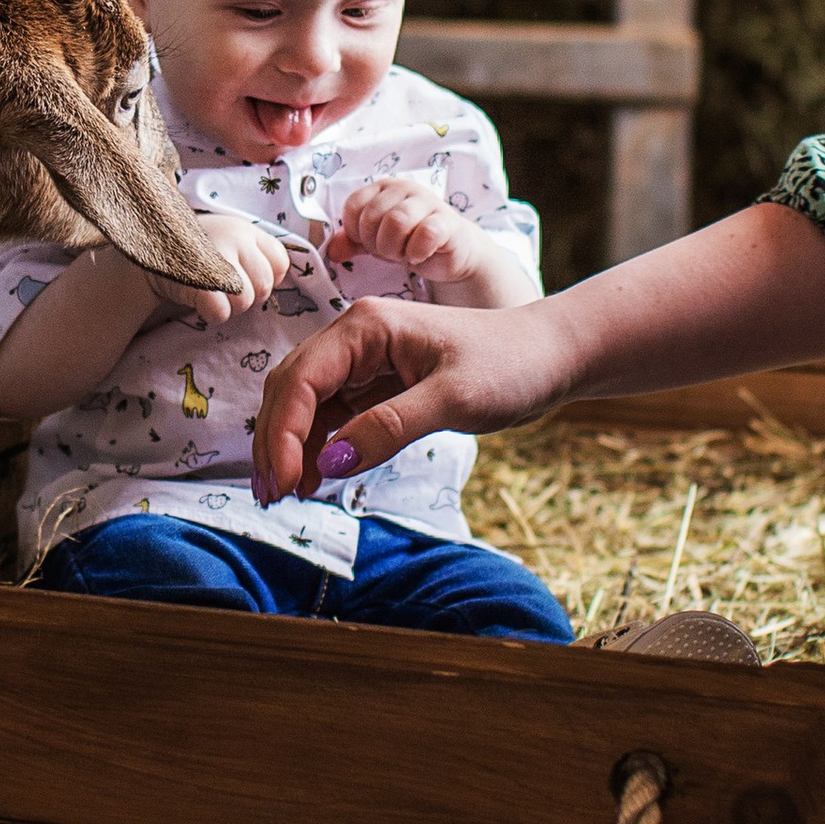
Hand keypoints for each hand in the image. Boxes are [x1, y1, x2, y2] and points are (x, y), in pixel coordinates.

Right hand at [153, 207, 293, 327]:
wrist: (148, 253)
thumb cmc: (194, 251)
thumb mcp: (227, 238)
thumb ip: (253, 252)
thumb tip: (278, 280)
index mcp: (245, 229)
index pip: (280, 262)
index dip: (267, 278)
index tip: (246, 279)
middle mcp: (234, 238)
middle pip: (265, 285)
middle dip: (248, 297)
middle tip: (226, 291)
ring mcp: (217, 258)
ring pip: (245, 301)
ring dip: (230, 307)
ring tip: (212, 294)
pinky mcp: (198, 280)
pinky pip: (222, 312)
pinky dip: (212, 315)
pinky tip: (200, 302)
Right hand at [252, 296, 569, 504]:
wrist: (552, 358)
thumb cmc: (511, 364)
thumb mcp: (453, 399)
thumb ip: (389, 428)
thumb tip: (329, 462)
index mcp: (366, 326)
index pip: (300, 380)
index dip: (281, 433)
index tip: (282, 483)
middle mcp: (356, 338)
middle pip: (291, 390)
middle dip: (276, 443)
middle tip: (272, 497)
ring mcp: (365, 361)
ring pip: (306, 405)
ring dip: (292, 447)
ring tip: (288, 495)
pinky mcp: (379, 384)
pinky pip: (333, 415)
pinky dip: (319, 446)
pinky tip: (317, 476)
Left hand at [326, 173, 491, 295]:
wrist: (451, 251)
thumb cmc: (410, 240)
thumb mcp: (375, 241)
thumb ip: (352, 242)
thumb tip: (332, 251)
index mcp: (382, 188)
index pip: (353, 205)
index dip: (356, 232)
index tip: (369, 243)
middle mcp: (404, 188)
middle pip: (373, 216)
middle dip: (376, 243)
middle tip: (390, 251)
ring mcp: (428, 201)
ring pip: (397, 221)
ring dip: (395, 248)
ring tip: (403, 254)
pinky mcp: (448, 221)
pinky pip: (426, 234)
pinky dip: (417, 252)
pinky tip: (419, 255)